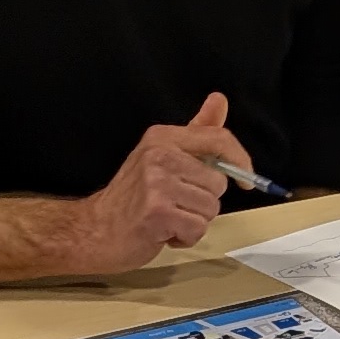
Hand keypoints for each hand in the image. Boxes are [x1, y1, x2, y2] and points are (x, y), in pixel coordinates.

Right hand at [55, 91, 251, 272]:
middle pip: (218, 181)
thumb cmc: (132, 197)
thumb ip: (196, 131)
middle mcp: (160, 155)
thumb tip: (219, 100)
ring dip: (194, 221)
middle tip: (177, 205)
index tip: (245, 180)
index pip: (218, 138)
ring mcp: (157, 183)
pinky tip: (163, 232)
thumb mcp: (161, 156)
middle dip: (204, 201)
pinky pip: (197, 229)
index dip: (240, 160)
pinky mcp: (158, 212)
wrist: (94, 230)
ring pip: (210, 208)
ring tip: (168, 218)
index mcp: (162, 137)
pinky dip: (185, 238)